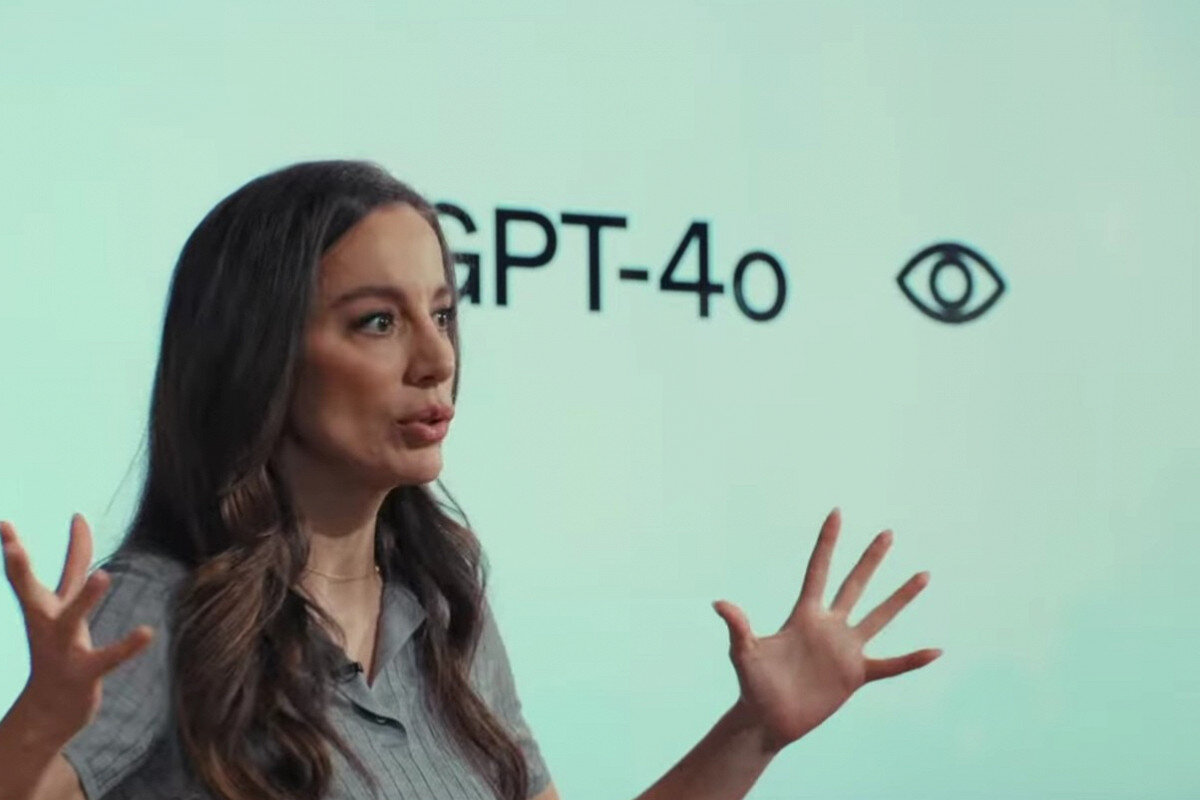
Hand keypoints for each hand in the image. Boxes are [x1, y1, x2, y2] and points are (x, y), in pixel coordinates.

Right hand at [1, 514, 152, 740]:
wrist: (47, 714)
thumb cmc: (60, 649)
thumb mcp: (64, 604)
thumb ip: (75, 565)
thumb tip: (79, 521)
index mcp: (42, 610)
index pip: (27, 575)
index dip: (15, 548)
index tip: (3, 523)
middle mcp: (47, 626)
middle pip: (31, 594)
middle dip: (20, 570)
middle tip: (11, 546)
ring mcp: (63, 650)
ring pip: (71, 620)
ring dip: (86, 599)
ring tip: (104, 575)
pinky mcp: (84, 673)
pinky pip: (107, 658)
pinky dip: (126, 646)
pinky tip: (146, 632)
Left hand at [713, 507, 940, 752]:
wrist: (768, 720)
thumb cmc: (753, 685)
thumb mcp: (745, 653)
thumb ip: (738, 628)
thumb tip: (719, 603)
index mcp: (803, 615)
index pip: (818, 570)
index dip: (827, 542)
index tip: (836, 513)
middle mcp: (829, 626)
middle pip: (854, 584)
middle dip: (870, 559)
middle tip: (887, 532)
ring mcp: (844, 650)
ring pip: (879, 616)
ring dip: (900, 597)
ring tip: (923, 575)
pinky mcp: (855, 675)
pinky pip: (890, 665)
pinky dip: (912, 660)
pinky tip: (936, 650)